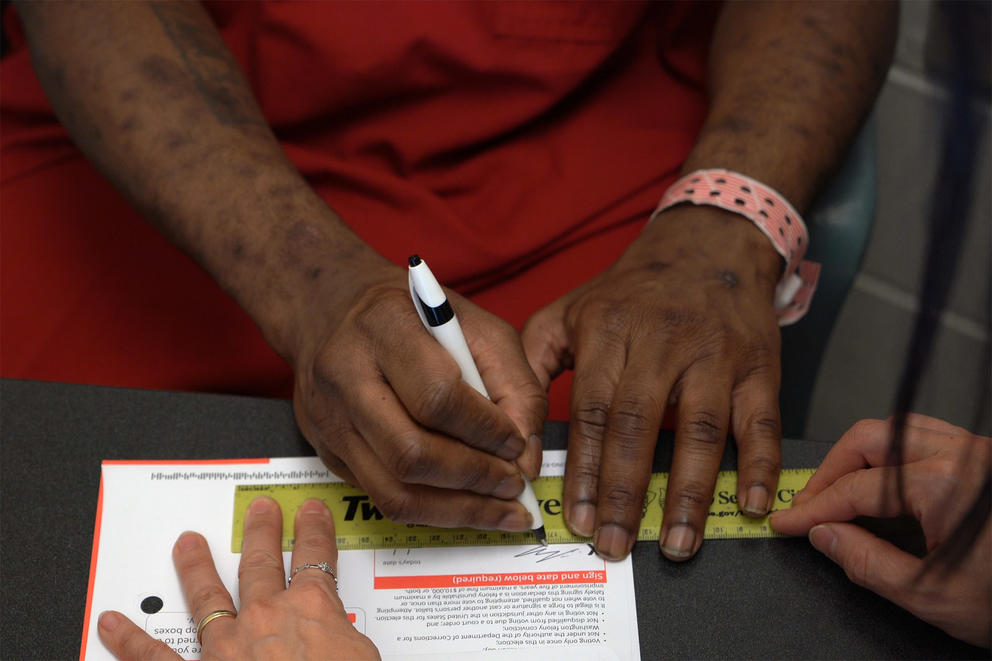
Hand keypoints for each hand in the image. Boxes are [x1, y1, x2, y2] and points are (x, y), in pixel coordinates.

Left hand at [98, 497, 379, 659]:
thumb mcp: (363, 658)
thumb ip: (345, 639)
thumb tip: (341, 639)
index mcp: (312, 609)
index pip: (316, 558)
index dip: (315, 532)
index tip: (312, 514)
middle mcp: (265, 617)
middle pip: (261, 564)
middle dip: (261, 534)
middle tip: (259, 511)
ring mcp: (225, 646)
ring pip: (208, 597)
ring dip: (196, 567)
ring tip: (188, 543)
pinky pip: (154, 659)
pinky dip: (130, 640)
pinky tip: (112, 623)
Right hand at [291, 260, 547, 530]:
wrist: (329, 310)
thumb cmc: (412, 316)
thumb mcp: (476, 325)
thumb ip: (515, 384)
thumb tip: (527, 458)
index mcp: (385, 326)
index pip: (436, 396)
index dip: (485, 430)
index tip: (518, 443)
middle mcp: (346, 374)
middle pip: (411, 453)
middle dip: (475, 477)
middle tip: (514, 485)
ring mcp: (330, 419)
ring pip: (394, 490)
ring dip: (458, 509)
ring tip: (502, 508)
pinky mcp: (327, 451)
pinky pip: (382, 498)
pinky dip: (434, 512)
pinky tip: (468, 505)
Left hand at [522, 206, 782, 559]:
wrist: (709, 246)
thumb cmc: (631, 292)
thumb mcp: (570, 310)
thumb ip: (535, 362)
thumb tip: (516, 430)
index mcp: (608, 329)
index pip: (592, 410)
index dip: (585, 470)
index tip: (577, 519)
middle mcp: (661, 340)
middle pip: (639, 425)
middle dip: (624, 492)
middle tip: (615, 546)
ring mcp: (714, 353)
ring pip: (700, 429)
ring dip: (688, 493)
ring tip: (674, 544)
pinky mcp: (759, 364)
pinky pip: (761, 420)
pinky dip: (757, 465)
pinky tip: (750, 506)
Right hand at [771, 415, 991, 646]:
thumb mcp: (931, 596)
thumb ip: (866, 563)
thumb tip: (824, 537)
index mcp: (946, 485)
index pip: (856, 489)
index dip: (814, 509)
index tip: (790, 523)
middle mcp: (963, 455)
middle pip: (870, 439)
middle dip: (831, 472)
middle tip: (809, 505)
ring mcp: (978, 451)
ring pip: (896, 430)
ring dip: (859, 457)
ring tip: (839, 490)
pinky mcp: (986, 458)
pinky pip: (925, 437)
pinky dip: (892, 455)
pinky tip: (883, 482)